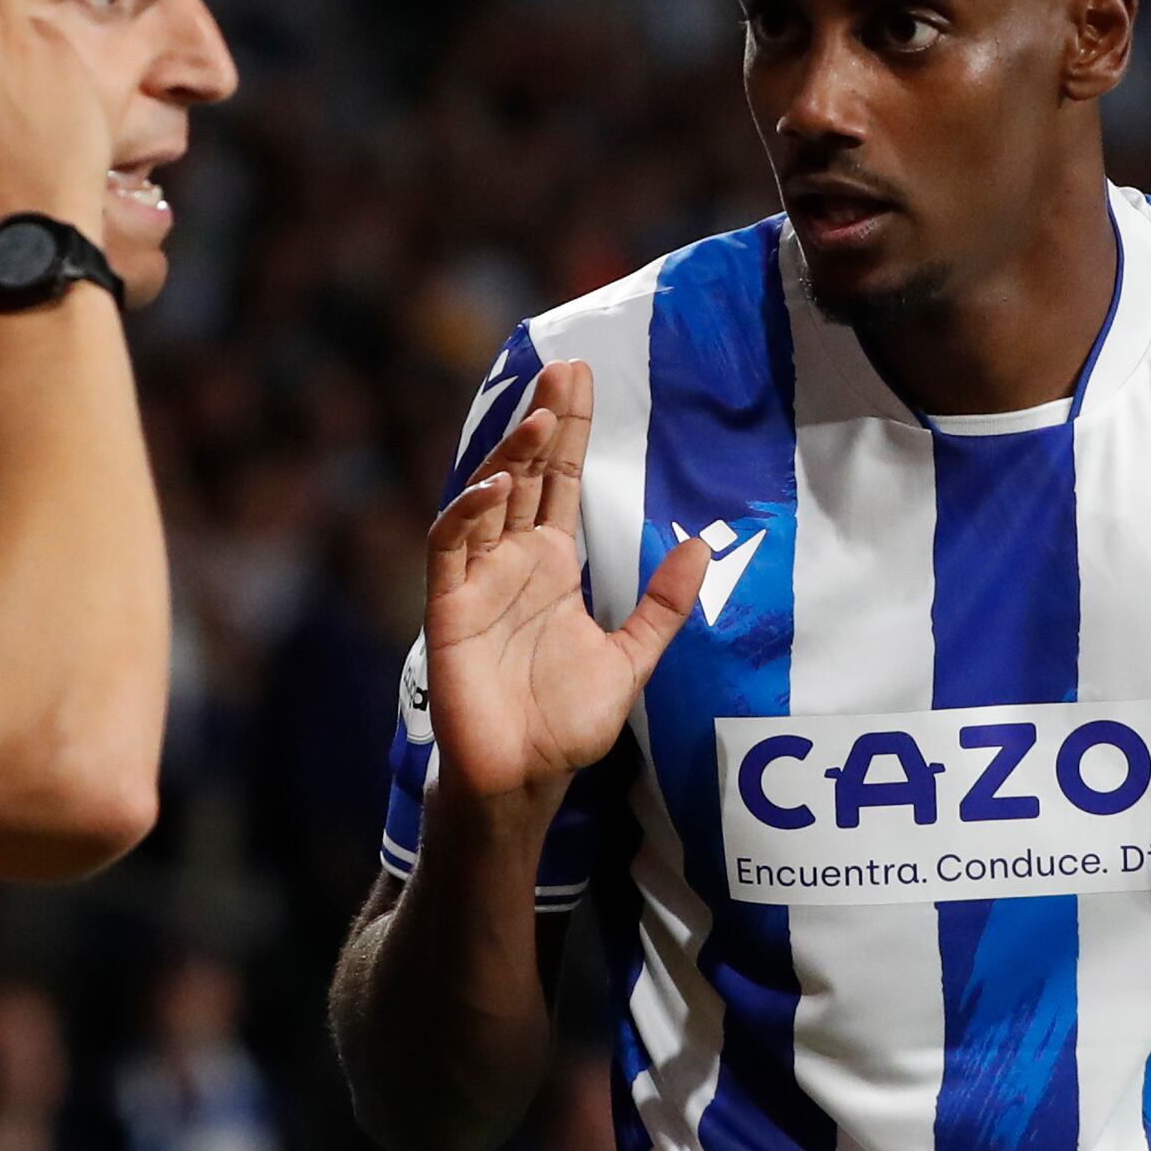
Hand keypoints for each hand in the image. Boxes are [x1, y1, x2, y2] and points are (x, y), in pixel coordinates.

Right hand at [422, 360, 710, 817]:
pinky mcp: (450, 610)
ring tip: (538, 419)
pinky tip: (494, 489)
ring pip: (485, 502)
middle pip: (523, 475)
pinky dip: (467, 515)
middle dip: (541, 422)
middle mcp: (511, 562)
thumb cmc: (564, 722)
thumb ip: (663, 606)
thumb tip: (700, 545)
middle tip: (562, 371)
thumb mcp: (632, 659)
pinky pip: (451, 550)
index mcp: (551, 566)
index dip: (570, 432)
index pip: (560, 482)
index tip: (581, 378)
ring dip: (507, 458)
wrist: (523, 779)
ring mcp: (477, 582)